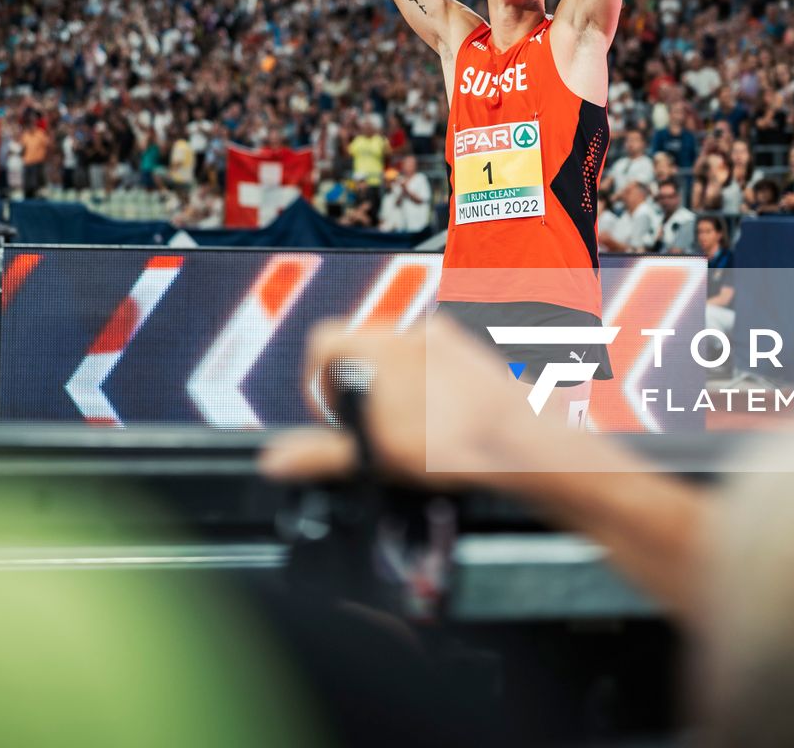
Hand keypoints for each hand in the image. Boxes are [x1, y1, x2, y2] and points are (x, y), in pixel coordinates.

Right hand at [258, 315, 536, 485]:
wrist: (518, 442)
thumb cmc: (453, 445)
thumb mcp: (375, 455)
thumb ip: (320, 452)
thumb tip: (275, 459)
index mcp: (376, 349)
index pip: (323, 341)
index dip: (317, 378)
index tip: (330, 410)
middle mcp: (408, 332)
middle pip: (359, 343)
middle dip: (356, 380)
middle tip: (368, 421)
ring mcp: (443, 336)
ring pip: (398, 348)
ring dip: (391, 378)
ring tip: (406, 420)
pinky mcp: (470, 347)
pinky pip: (433, 352)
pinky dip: (427, 376)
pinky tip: (439, 410)